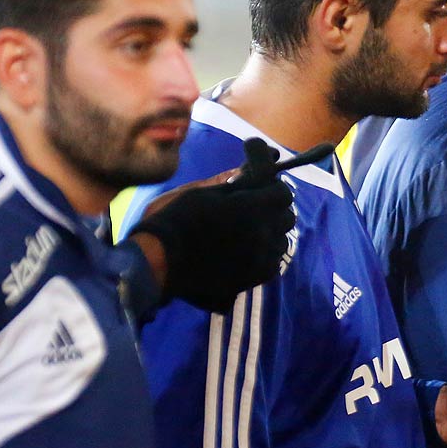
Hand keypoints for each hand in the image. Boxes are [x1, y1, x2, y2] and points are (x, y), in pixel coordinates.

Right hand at [130, 138, 311, 311]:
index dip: (273, 187)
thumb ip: (231, 181)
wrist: (160, 261)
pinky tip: (248, 251)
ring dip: (270, 233)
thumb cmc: (176, 218)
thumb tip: (250, 168)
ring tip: (250, 230)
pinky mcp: (252, 279)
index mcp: (251, 207)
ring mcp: (259, 259)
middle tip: (255, 206)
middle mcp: (262, 233)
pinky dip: (265, 256)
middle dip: (274, 208)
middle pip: (287, 217)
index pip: (283, 192)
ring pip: (281, 242)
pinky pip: (272, 264)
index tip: (261, 186)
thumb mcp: (201, 191)